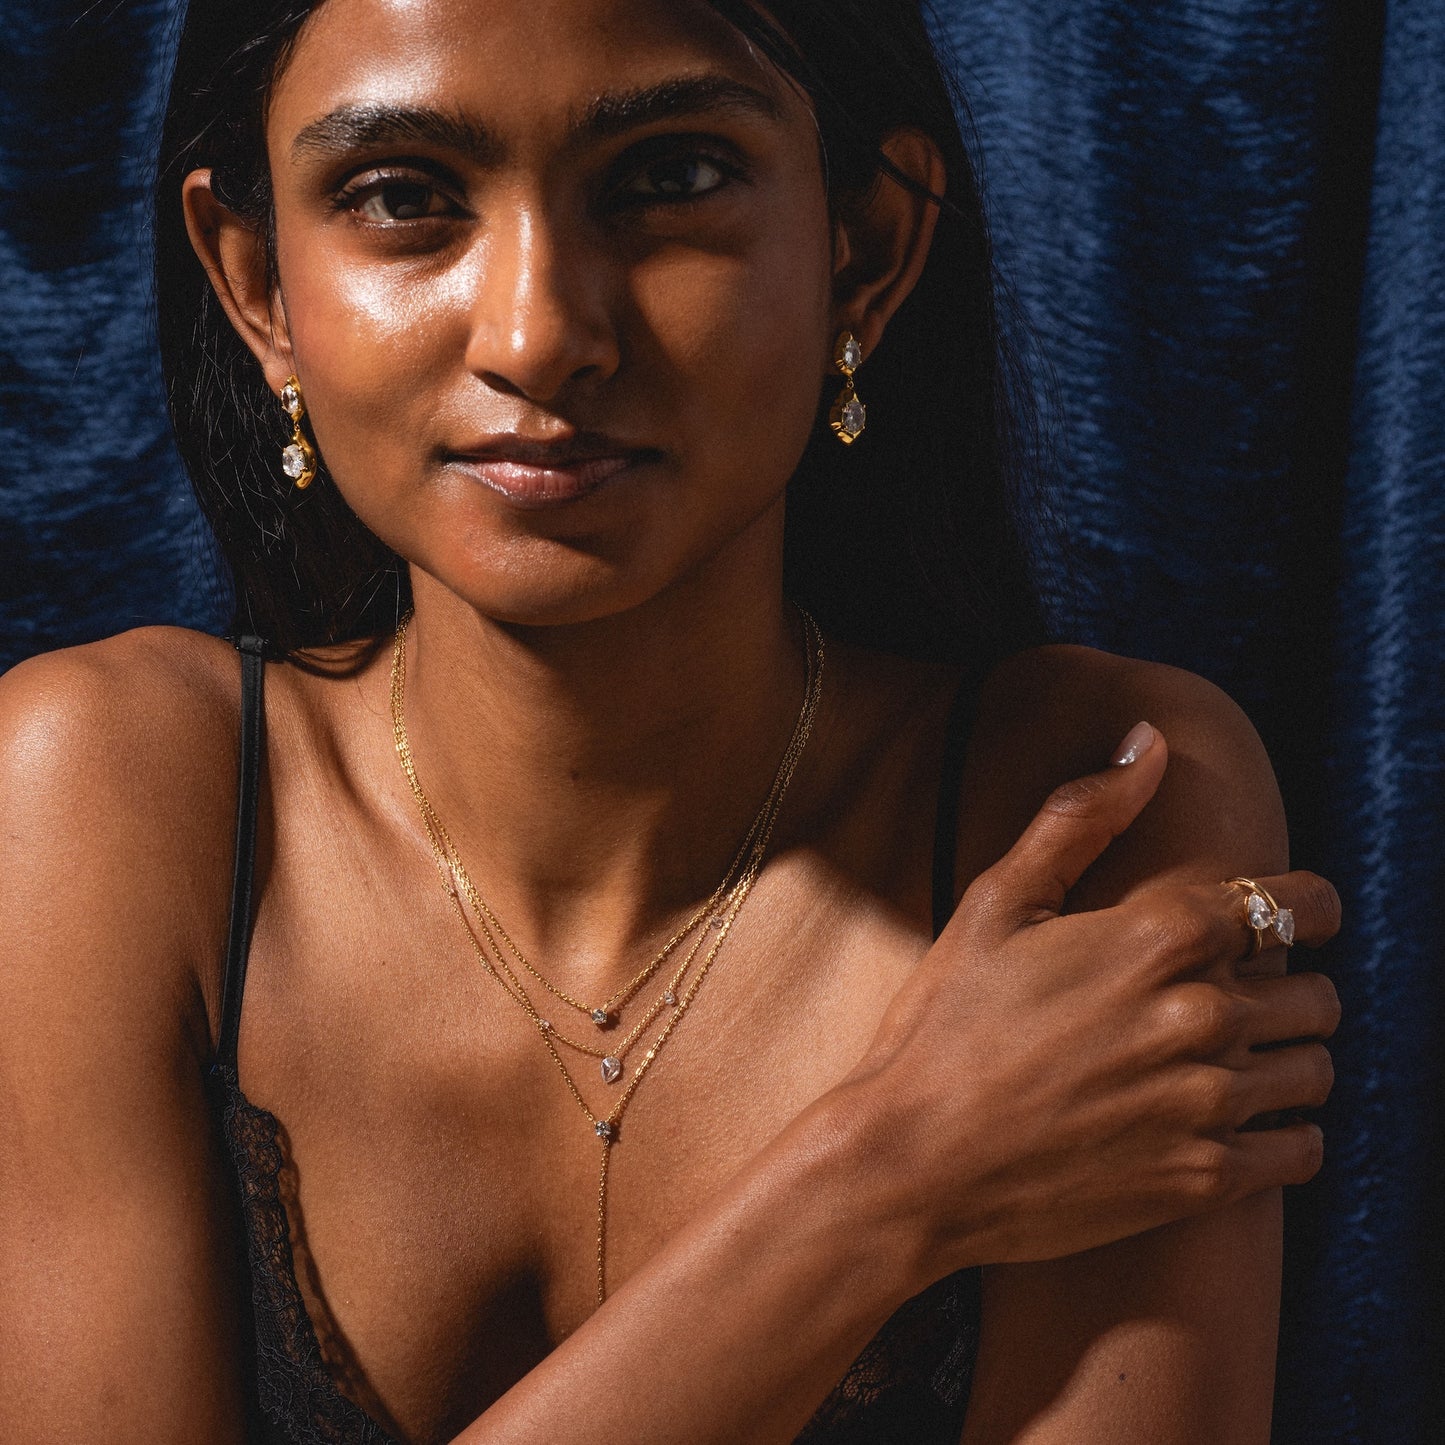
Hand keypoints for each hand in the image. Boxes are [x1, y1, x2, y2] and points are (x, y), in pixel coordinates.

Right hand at [839, 723, 1340, 1276]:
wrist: (913, 1162)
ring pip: (1315, 1070)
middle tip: (1228, 1001)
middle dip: (1284, 988)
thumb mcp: (996, 904)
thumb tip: (1147, 740)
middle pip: (1316, 993)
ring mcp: (1206, 1103)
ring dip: (1286, 1060)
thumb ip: (1081, 817)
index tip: (1282, 921)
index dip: (1303, 908)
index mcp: (1158, 936)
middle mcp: (1200, 1015)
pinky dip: (1283, 1134)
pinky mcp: (1202, 1178)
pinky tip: (1234, 1123)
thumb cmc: (946, 1025)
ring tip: (1227, 1062)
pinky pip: (1301, 1150)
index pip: (1300, 905)